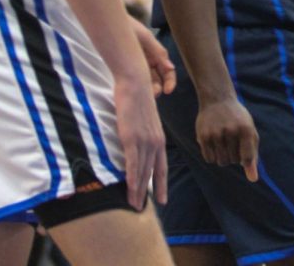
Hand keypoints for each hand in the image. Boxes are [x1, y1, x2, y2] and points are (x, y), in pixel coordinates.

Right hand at [112, 74, 166, 208]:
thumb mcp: (145, 122)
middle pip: (151, 174)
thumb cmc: (138, 101)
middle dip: (147, 193)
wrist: (136, 84)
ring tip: (134, 205)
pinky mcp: (132, 138)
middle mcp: (155, 143)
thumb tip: (138, 146)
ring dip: (137, 190)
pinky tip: (130, 188)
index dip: (162, 185)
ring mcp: (144, 141)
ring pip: (141, 172)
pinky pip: (132, 162)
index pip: (161, 168)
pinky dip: (131, 177)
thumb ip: (144, 135)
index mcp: (159, 140)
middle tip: (142, 209)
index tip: (162, 200)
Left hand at [130, 19, 175, 95]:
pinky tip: (131, 90)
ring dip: (147, 89)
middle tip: (151, 95)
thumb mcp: (145, 38)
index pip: (168, 71)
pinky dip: (135, 86)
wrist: (109, 23)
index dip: (170, 81)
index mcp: (155, 54)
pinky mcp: (125, 67)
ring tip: (142, 94)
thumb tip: (170, 67)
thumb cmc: (129, 27)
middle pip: (157, 79)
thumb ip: (158, 52)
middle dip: (157, 88)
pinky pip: (133, 79)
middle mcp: (148, 61)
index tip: (167, 91)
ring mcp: (137, 65)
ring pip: (146, 81)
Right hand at [196, 97, 258, 180]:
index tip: (247, 166)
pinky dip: (212, 156)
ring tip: (224, 145)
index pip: (247, 157)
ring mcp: (216, 133)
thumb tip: (253, 179)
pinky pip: (209, 159)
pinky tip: (214, 144)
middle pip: (233, 161)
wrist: (218, 100)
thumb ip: (252, 155)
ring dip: (223, 158)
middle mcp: (231, 131)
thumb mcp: (249, 132)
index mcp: (245, 129)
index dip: (247, 164)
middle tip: (232, 144)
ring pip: (221, 161)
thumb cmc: (238, 120)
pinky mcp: (203, 136)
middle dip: (234, 157)